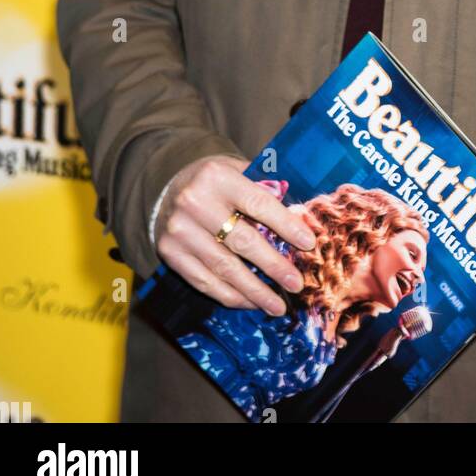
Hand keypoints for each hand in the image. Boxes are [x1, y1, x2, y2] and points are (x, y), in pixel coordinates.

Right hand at [154, 155, 315, 315]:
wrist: (167, 190)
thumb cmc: (215, 182)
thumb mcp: (237, 170)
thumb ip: (264, 189)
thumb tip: (300, 217)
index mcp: (217, 177)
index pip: (258, 204)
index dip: (285, 225)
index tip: (308, 243)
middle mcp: (195, 203)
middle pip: (242, 241)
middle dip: (273, 266)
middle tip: (296, 284)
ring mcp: (179, 231)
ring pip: (224, 268)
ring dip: (254, 291)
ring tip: (277, 305)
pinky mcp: (170, 254)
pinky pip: (205, 282)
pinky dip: (231, 296)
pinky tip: (251, 303)